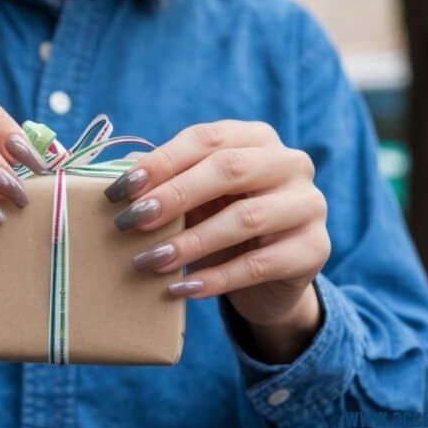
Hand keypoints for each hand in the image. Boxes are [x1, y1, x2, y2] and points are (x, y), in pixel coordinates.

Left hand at [105, 121, 329, 361]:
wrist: (270, 278)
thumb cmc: (221, 224)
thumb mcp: (195, 200)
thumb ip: (165, 184)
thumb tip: (113, 179)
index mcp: (257, 138)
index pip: (206, 139)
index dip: (161, 162)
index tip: (119, 190)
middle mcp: (290, 163)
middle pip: (229, 170)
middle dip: (174, 195)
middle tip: (131, 222)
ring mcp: (309, 204)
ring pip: (246, 218)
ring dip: (190, 242)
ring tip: (148, 261)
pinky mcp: (315, 249)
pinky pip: (260, 265)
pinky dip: (215, 278)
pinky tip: (181, 289)